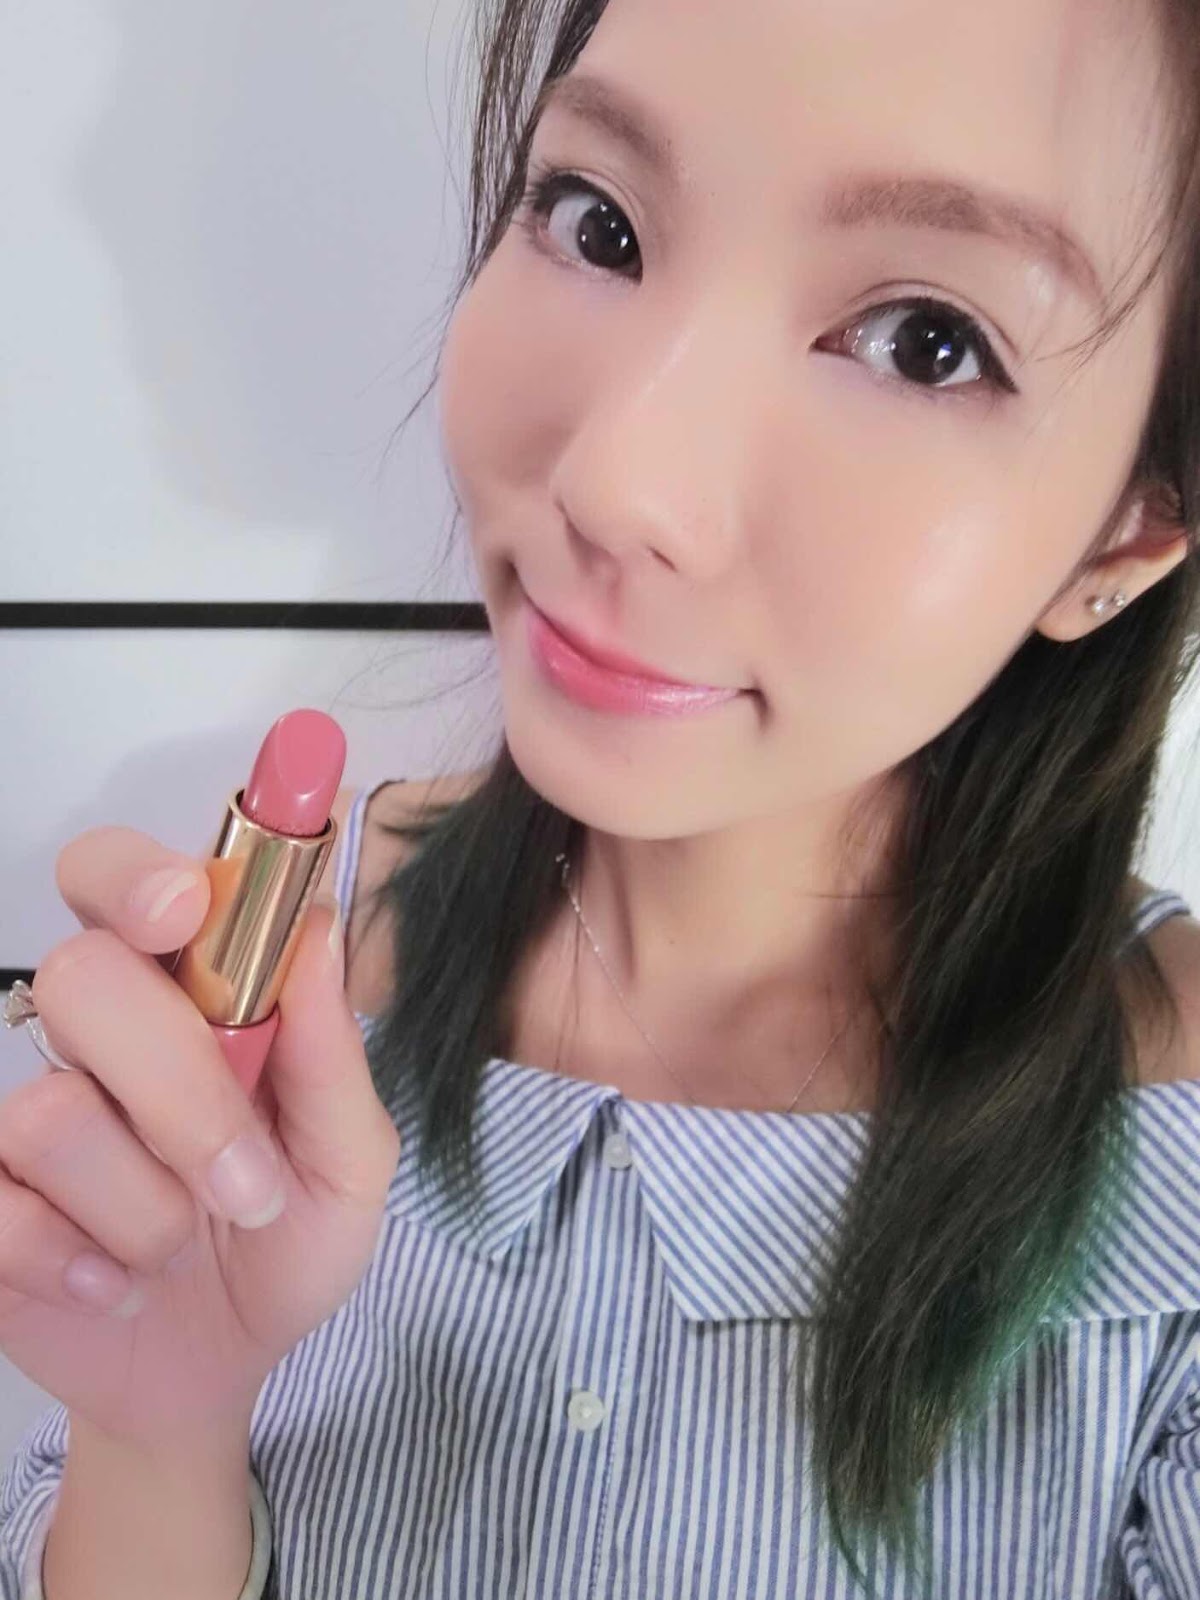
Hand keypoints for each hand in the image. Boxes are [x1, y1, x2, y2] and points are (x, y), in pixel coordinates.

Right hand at [0, 825, 400, 1450]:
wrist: (221, 1366)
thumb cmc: (287, 1237)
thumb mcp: (348, 1163)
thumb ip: (332, 1057)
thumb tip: (317, 931)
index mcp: (190, 996)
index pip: (129, 882)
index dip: (140, 876)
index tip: (184, 904)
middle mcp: (101, 1036)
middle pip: (85, 977)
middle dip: (178, 1091)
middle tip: (243, 1180)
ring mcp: (31, 1116)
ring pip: (54, 1113)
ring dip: (147, 1210)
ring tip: (180, 1245)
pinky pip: (1, 1209)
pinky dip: (77, 1266)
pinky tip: (114, 1286)